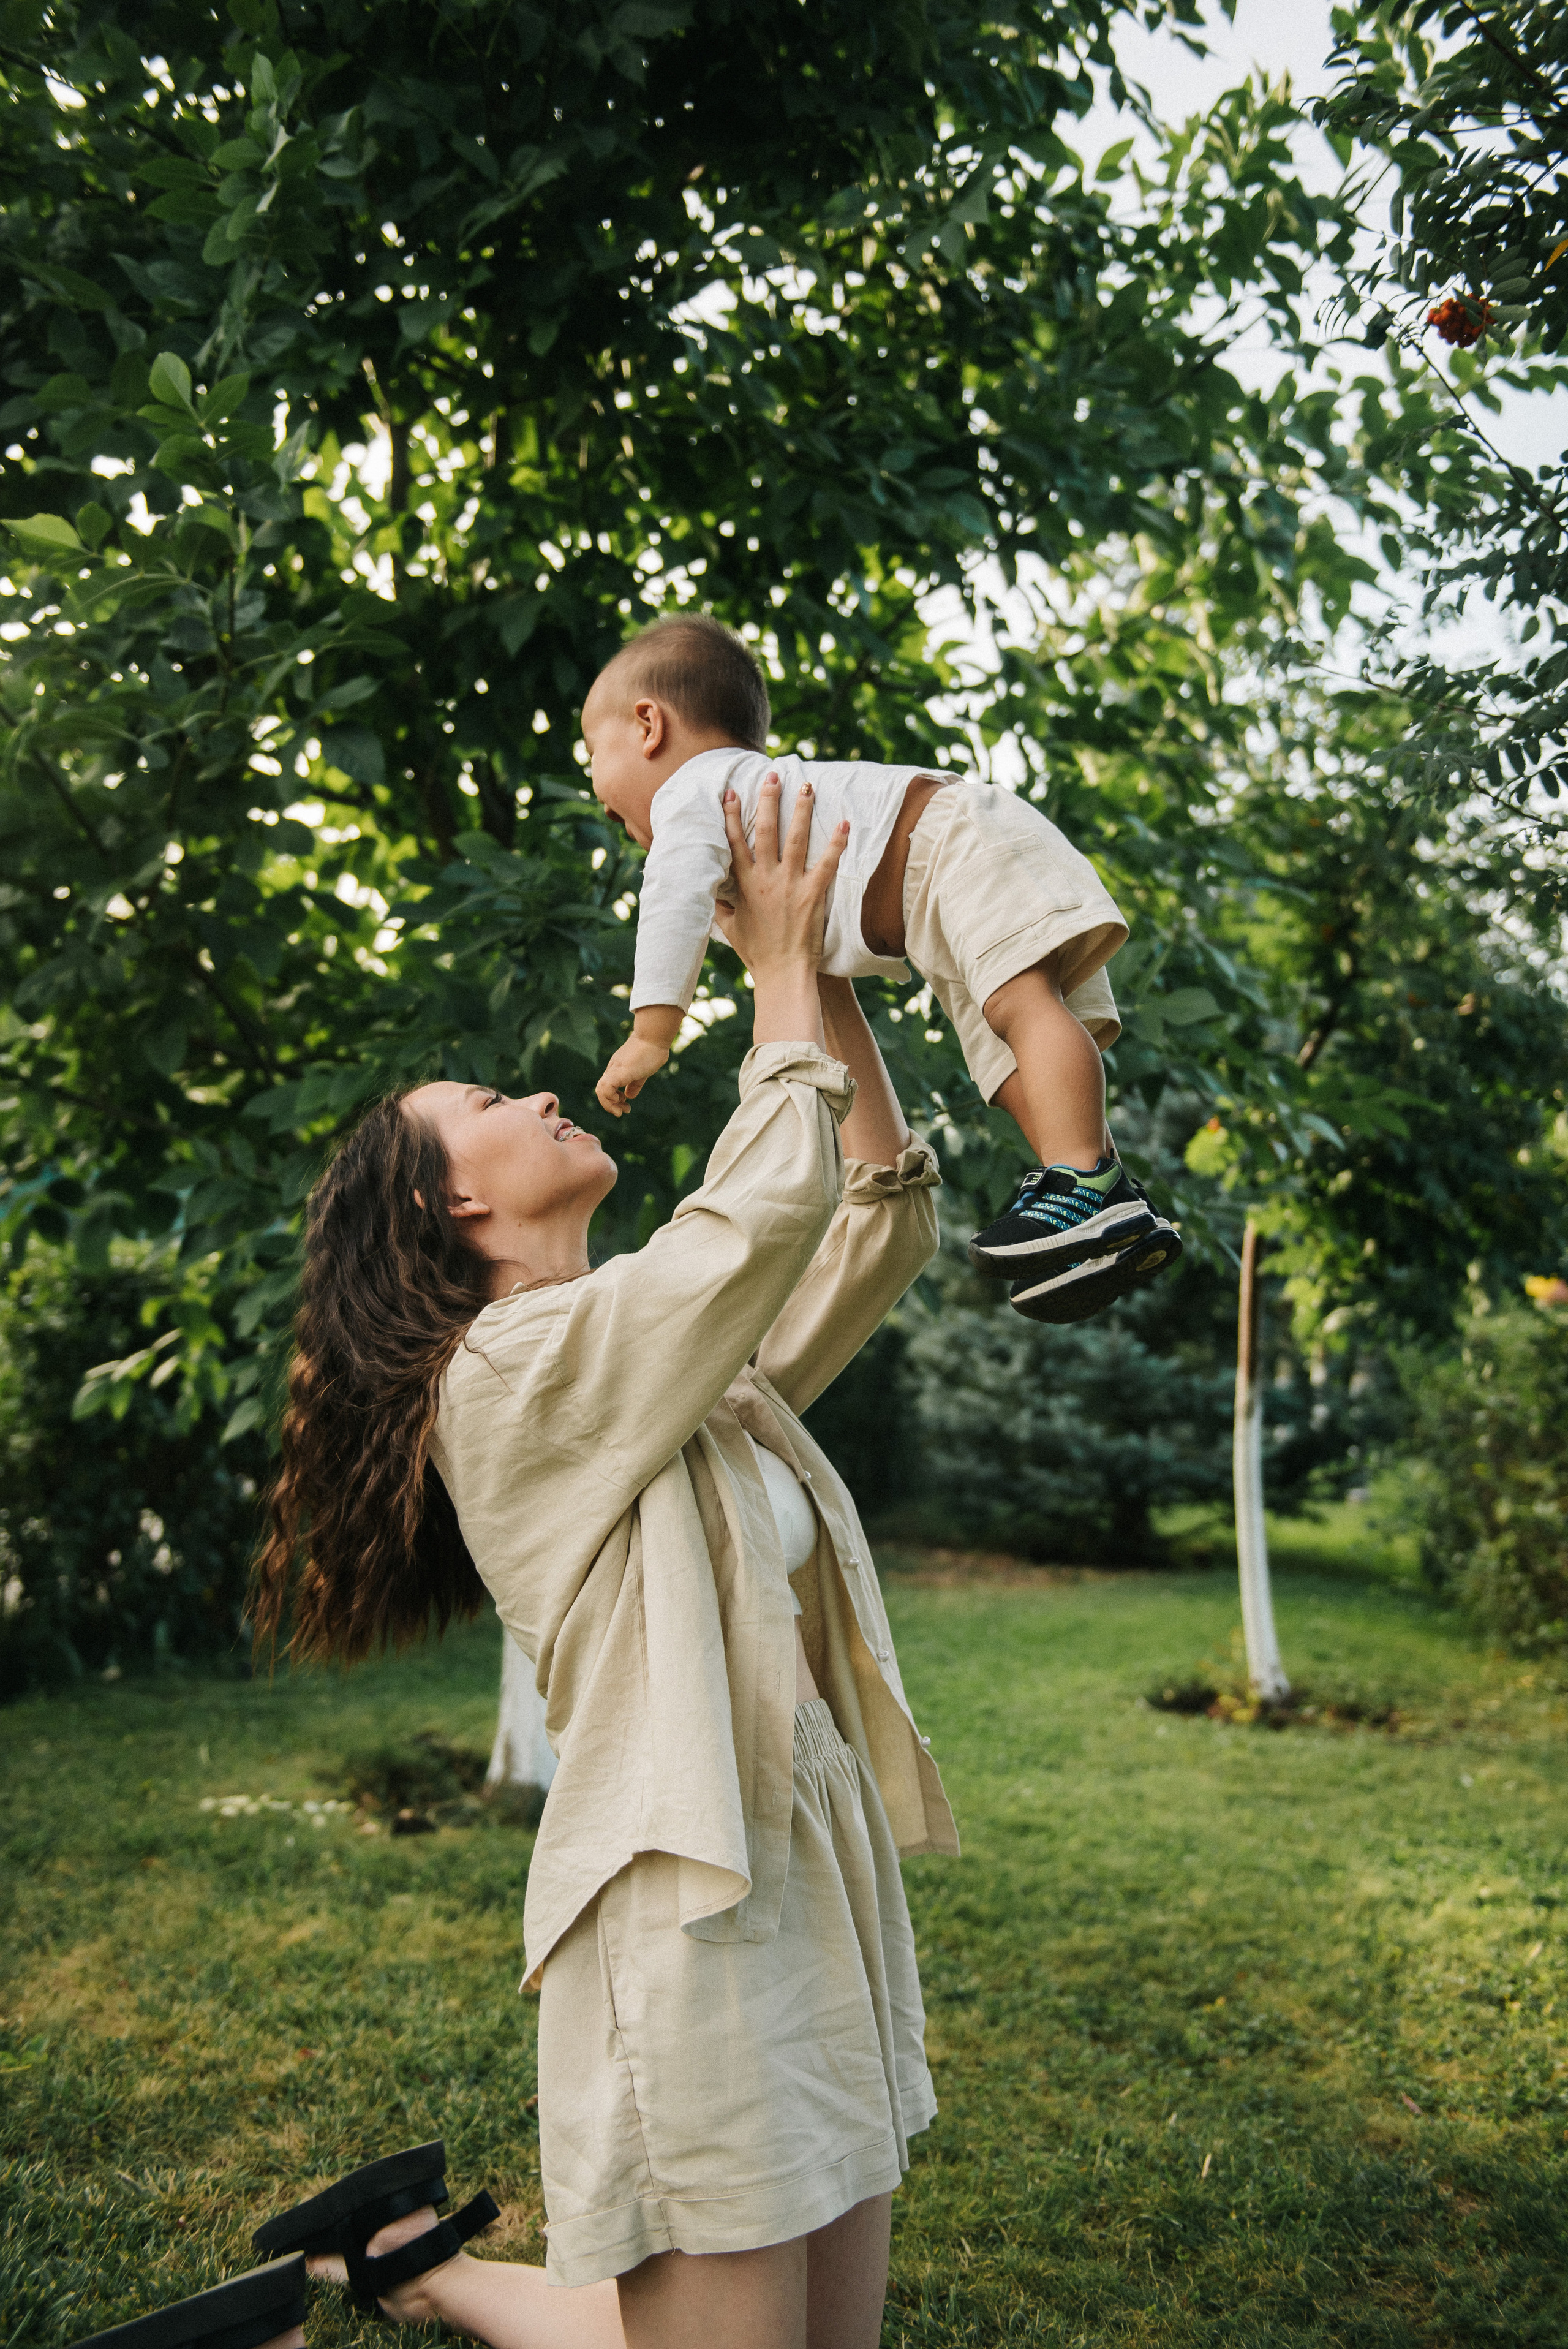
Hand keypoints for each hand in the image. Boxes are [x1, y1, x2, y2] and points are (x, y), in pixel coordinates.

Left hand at [596, 1032, 669, 1117]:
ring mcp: (615, 1069)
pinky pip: (606, 1087)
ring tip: (620, 1110)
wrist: (654, 1036)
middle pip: (601, 1090)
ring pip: (601, 1090)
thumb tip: (629, 1096)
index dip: (613, 1100)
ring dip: (608, 1104)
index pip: (608, 1088)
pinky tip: (621, 1100)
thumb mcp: (642, 1071)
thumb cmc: (652, 1051)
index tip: (625, 1106)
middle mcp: (613, 1069)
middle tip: (621, 1112)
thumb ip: (635, 1084)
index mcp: (618, 1069)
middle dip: (609, 1105)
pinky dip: (609, 1097)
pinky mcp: (621, 1071)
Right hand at [712, 772, 848, 981]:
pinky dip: (836, 844)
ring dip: (801, 810)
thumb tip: (711, 891)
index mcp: (743, 885)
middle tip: (774, 775)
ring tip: (807, 786)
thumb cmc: (756, 954)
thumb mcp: (729, 928)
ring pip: (795, 839)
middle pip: (765, 830)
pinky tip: (844, 824)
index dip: (731, 816)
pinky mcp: (812, 895)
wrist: (782, 974)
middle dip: (769, 800)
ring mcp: (789, 885)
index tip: (730, 793)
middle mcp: (765, 879)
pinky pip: (826, 864)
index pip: (733, 842)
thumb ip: (721, 905)